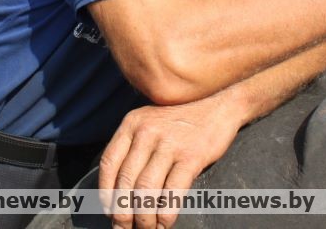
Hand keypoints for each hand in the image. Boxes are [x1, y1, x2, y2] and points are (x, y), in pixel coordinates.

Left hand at [99, 93, 241, 228]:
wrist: (219, 108)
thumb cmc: (182, 122)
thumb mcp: (151, 123)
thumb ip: (133, 148)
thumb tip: (117, 192)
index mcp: (133, 123)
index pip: (108, 162)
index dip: (106, 192)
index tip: (109, 210)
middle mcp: (147, 131)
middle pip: (126, 180)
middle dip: (123, 212)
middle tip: (125, 228)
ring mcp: (170, 143)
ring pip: (146, 190)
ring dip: (144, 217)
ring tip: (146, 228)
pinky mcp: (191, 156)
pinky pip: (172, 192)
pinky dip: (165, 214)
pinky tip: (164, 223)